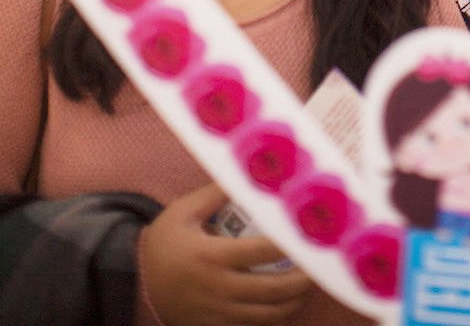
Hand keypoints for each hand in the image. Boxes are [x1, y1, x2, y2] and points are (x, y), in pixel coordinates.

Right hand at [139, 181, 313, 325]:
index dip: (290, 244)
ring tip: (310, 284)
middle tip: (322, 264)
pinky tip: (286, 304)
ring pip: (268, 315)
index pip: (262, 252)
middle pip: (273, 290)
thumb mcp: (183, 211)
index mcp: (212, 257)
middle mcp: (219, 289)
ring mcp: (218, 313)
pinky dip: (275, 318)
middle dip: (303, 280)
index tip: (312, 233)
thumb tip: (246, 171)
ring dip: (294, 302)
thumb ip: (215, 193)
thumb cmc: (162, 243)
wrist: (133, 283)